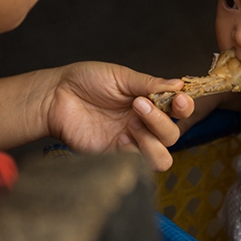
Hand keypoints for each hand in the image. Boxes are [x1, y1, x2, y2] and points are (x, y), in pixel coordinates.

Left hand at [43, 61, 193, 170]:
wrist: (55, 96)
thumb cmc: (86, 81)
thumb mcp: (121, 76)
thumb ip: (149, 83)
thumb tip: (178, 85)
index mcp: (150, 102)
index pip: (178, 111)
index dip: (184, 107)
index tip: (179, 99)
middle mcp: (144, 124)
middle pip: (172, 136)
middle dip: (162, 121)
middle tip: (139, 105)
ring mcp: (130, 142)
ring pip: (162, 157)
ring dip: (154, 142)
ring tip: (132, 125)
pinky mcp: (114, 156)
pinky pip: (135, 164)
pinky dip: (135, 152)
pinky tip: (122, 137)